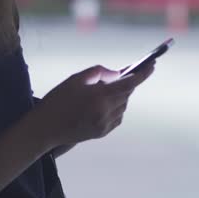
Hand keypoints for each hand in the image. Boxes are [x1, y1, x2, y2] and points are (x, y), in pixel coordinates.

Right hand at [31, 64, 154, 147]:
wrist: (46, 128)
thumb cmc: (58, 100)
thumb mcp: (76, 79)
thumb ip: (99, 73)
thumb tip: (117, 74)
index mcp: (100, 97)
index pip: (129, 83)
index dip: (142, 74)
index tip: (152, 65)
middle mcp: (106, 112)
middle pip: (127, 94)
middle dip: (127, 83)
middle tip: (120, 75)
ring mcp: (105, 124)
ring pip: (123, 106)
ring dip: (119, 96)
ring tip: (102, 92)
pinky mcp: (102, 132)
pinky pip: (117, 117)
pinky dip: (116, 108)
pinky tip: (102, 104)